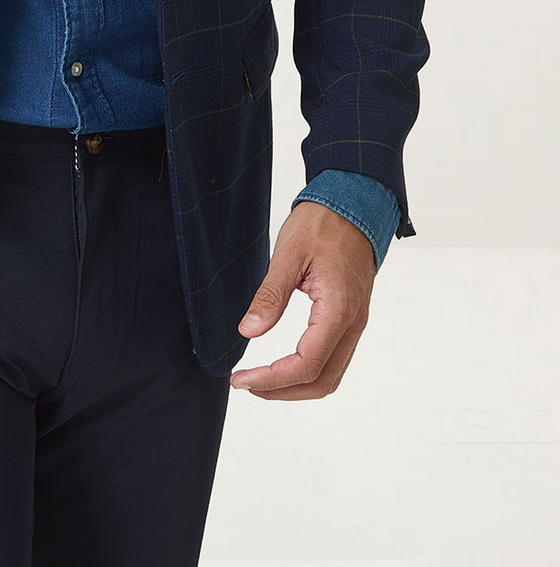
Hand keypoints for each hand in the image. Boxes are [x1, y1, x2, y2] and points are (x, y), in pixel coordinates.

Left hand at [229, 200, 374, 399]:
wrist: (354, 203)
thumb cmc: (324, 223)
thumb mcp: (289, 254)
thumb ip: (270, 295)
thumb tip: (249, 331)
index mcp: (338, 310)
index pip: (306, 364)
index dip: (271, 379)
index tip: (240, 378)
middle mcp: (352, 323)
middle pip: (321, 381)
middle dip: (282, 390)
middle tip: (246, 383)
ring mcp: (354, 322)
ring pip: (330, 375)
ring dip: (296, 386)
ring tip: (261, 379)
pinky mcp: (350, 317)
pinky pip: (334, 358)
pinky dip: (309, 371)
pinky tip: (284, 364)